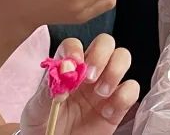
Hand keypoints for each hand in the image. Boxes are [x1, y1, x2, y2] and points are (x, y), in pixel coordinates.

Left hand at [20, 35, 138, 134]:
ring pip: (123, 57)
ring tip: (101, 93)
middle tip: (90, 77)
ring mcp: (106, 86)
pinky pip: (133, 88)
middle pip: (105, 43)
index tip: (73, 65)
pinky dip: (124, 96)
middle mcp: (89, 72)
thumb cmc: (42, 126)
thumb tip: (66, 68)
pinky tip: (107, 112)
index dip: (75, 49)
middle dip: (101, 54)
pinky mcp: (119, 105)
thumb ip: (48, 90)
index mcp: (66, 69)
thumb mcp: (36, 110)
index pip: (74, 44)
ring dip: (115, 70)